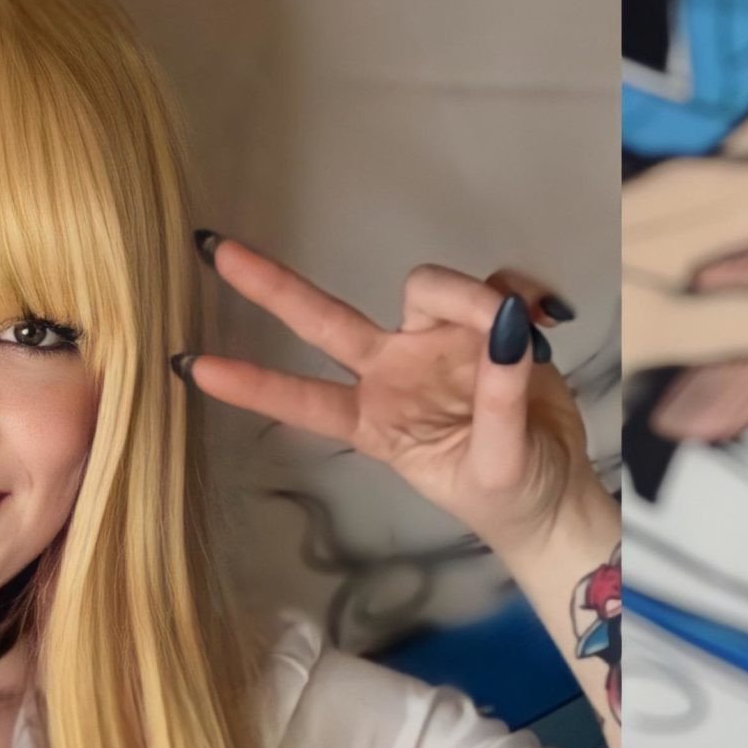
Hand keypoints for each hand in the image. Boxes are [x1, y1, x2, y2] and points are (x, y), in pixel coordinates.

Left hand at [177, 235, 599, 562]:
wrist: (555, 498)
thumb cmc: (511, 497)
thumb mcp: (500, 464)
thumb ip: (500, 396)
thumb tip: (507, 328)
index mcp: (378, 422)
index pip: (304, 400)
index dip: (253, 384)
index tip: (192, 369)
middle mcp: (394, 373)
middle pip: (326, 320)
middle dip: (273, 286)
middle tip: (215, 249)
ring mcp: (434, 346)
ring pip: (429, 289)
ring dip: (475, 299)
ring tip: (527, 337)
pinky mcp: (484, 329)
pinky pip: (495, 287)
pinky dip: (521, 294)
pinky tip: (547, 319)